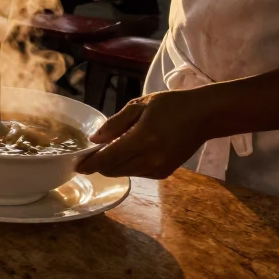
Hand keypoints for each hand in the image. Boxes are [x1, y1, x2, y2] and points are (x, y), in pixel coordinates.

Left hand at [78, 89, 210, 179]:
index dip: (90, 163)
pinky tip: (126, 152)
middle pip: (114, 169)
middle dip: (98, 165)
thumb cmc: (170, 106)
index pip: (109, 158)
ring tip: (106, 150)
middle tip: (87, 156)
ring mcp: (159, 168)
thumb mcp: (139, 105)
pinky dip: (127, 165)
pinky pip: (137, 172)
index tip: (76, 165)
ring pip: (125, 173)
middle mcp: (151, 158)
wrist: (202, 117)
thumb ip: (115, 123)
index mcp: (144, 139)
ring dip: (112, 165)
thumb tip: (94, 139)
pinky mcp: (164, 173)